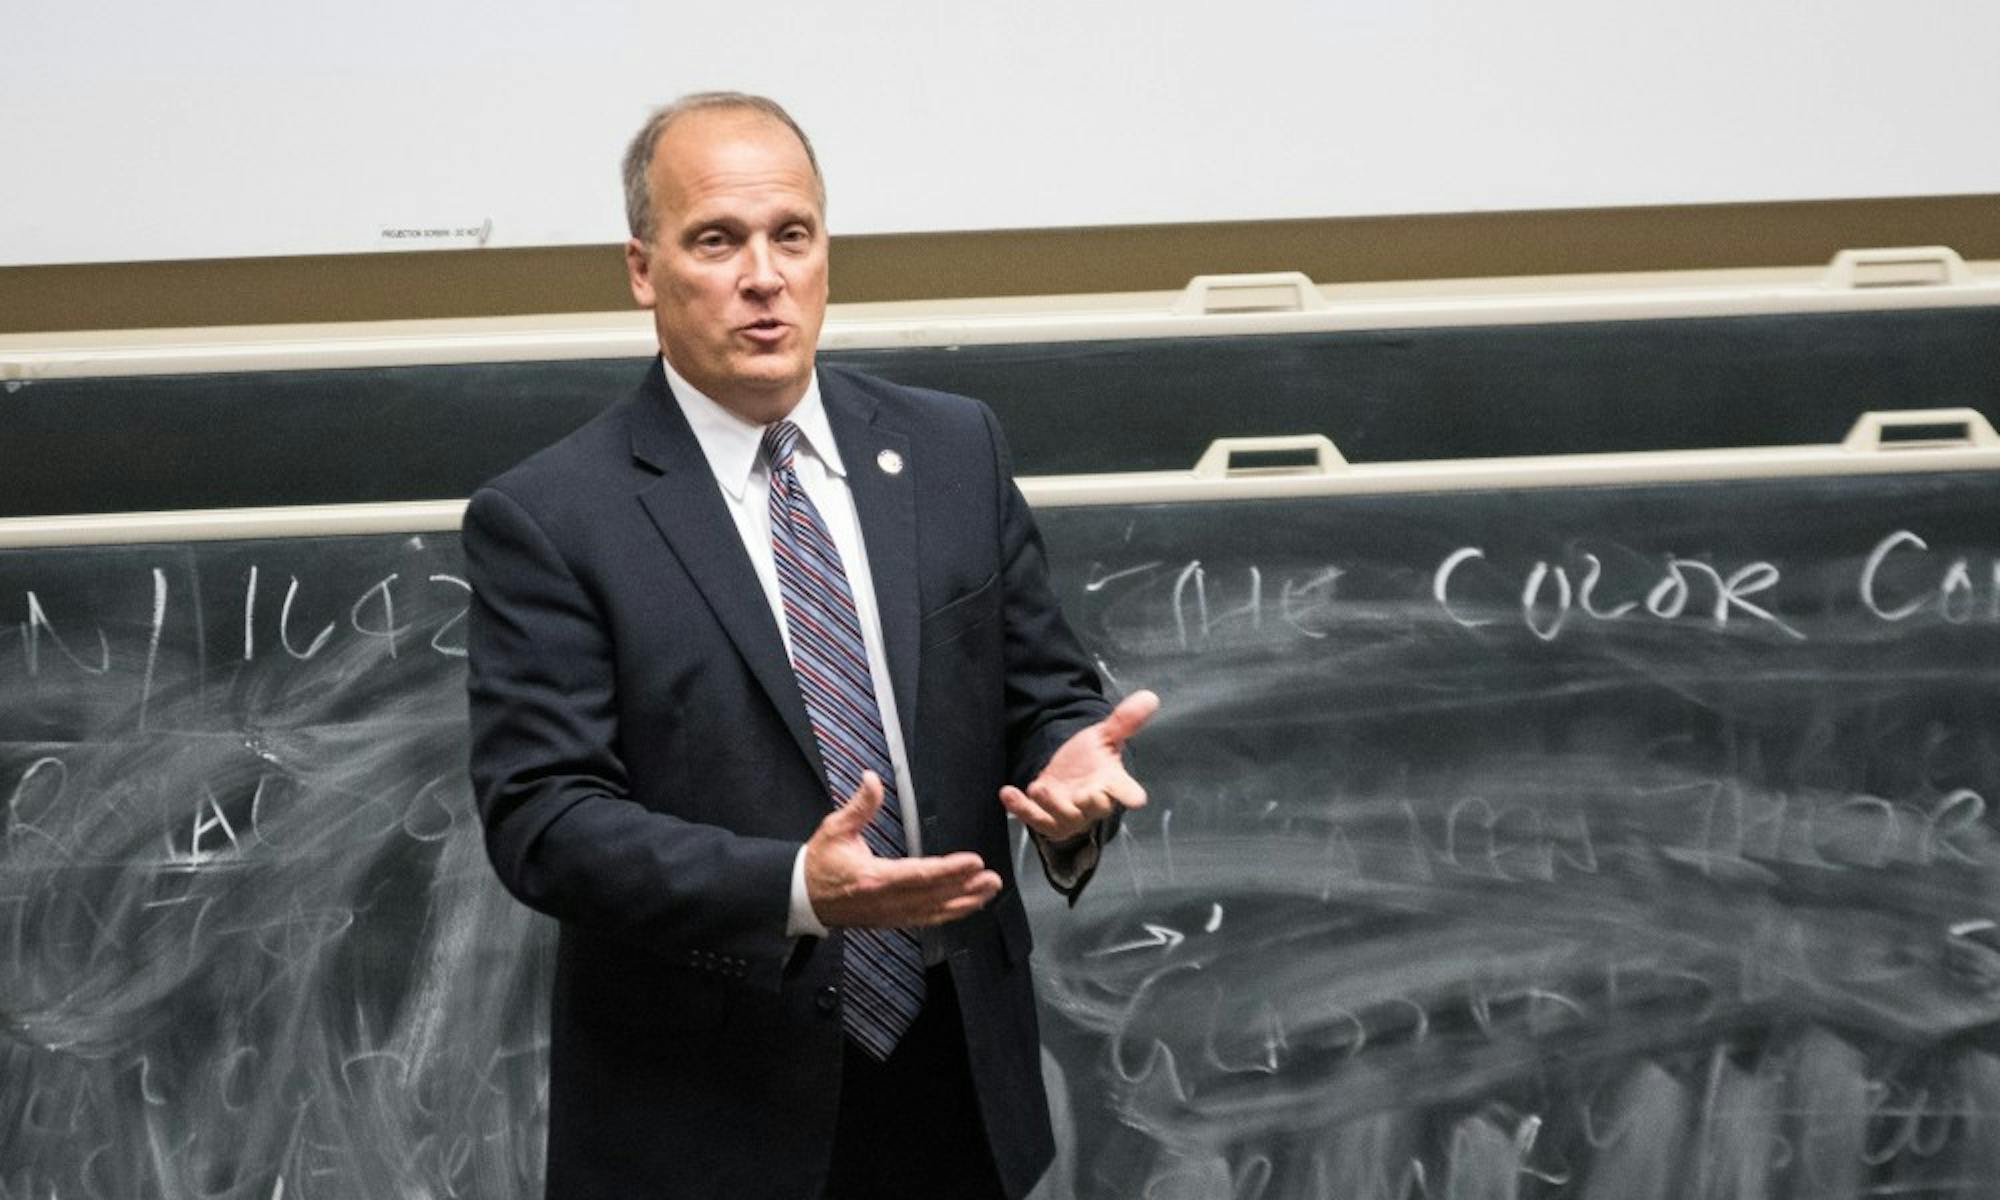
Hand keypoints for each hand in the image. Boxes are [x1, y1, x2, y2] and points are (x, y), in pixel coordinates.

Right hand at [805, 771, 1000, 927]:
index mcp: (873, 878)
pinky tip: (966, 906)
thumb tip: (872, 779)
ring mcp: (889, 915)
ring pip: (933, 912)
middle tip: (993, 879)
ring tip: (988, 892)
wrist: (801, 898)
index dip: (949, 870)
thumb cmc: (819, 863)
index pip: (919, 875)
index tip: (974, 862)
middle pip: (933, 897)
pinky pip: (924, 920)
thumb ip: (859, 806)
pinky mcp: (890, 921)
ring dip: (963, 903)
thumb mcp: (835, 829)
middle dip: (966, 888)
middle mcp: (885, 901)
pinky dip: (948, 914)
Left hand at [1000, 690, 1158, 843]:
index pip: (1126, 791)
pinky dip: (1020, 808)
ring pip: (1064, 818)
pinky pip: (1035, 819)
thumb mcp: (1104, 737)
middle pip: (1096, 809)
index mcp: (1111, 784)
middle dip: (1089, 804)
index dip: (1131, 795)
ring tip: (1038, 787)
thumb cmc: (1092, 761)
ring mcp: (1070, 815)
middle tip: (1082, 793)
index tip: (1137, 799)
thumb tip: (1150, 696)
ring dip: (1051, 805)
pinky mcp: (1047, 821)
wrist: (1067, 779)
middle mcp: (1093, 804)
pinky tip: (1008, 792)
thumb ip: (1124, 720)